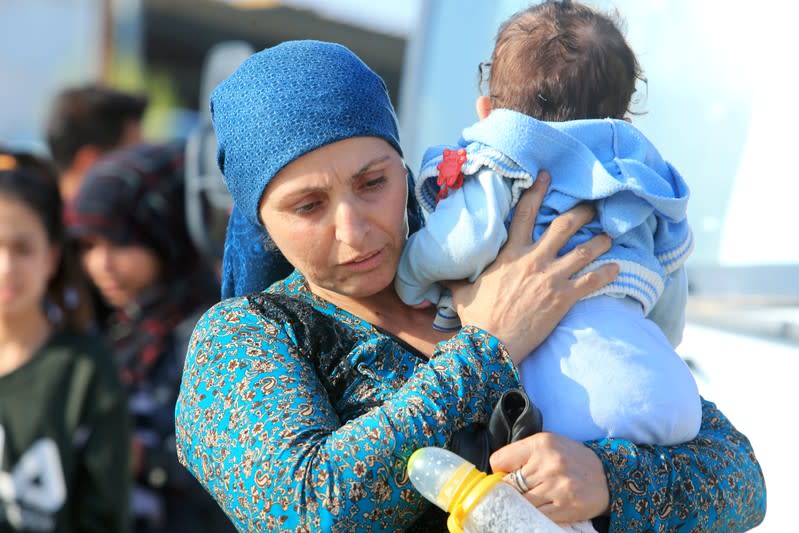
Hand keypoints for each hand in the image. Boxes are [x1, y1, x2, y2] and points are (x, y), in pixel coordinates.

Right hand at [444, 171, 617, 362]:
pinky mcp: (564, 298)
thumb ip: (456, 278)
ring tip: (609, 236)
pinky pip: (592, 280)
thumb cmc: (477, 318)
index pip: (525, 213)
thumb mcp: (462, 292)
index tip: (548, 177)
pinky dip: (607, 272)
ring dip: (600, 241)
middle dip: (581, 213)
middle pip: (564, 226)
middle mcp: (534, 259)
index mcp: (510, 253)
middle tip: (591, 206)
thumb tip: (438, 275)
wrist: (492, 343)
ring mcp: (552, 277)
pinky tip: (617, 267)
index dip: (538, 191)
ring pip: (584, 250)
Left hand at [490, 432, 609, 523]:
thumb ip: (523, 453)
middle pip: (509, 485)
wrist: (608, 476)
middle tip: (516, 491)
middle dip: (509, 490)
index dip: (499, 471)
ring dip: (521, 504)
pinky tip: (540, 507)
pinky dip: (534, 514)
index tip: (505, 475)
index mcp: (540, 444)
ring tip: (529, 499)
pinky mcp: (566, 507)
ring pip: (521, 502)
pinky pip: (537, 515)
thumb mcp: (548, 444)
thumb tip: (497, 473)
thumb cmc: (571, 458)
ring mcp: (557, 487)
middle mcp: (548, 464)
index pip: (499, 460)